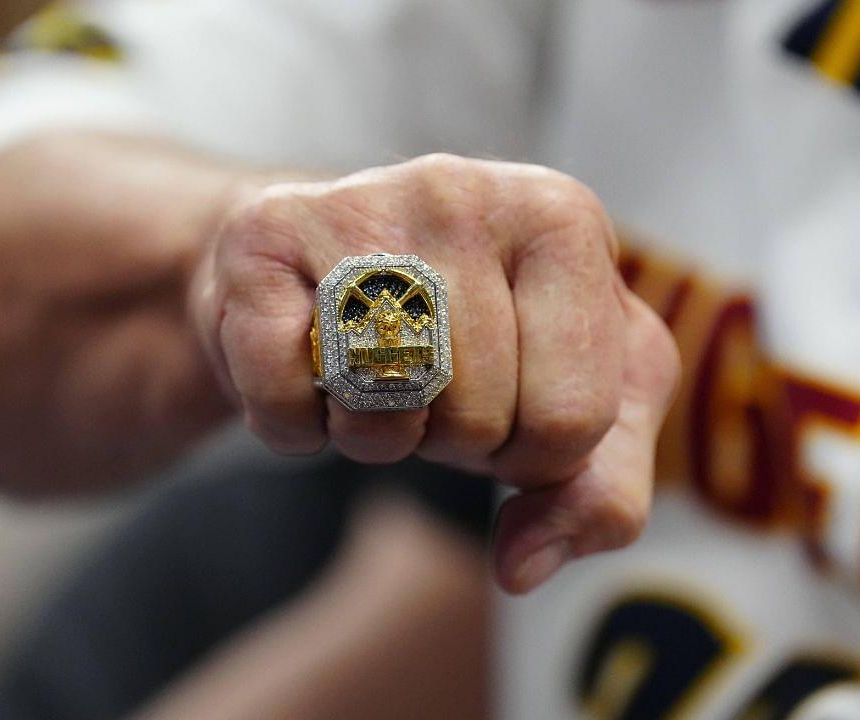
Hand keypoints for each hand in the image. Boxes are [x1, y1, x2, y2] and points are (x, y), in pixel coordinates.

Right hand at [194, 154, 679, 592]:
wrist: (327, 263)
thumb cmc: (473, 334)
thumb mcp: (576, 402)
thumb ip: (599, 493)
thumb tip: (522, 566)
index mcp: (562, 218)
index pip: (571, 419)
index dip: (533, 454)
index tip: (507, 399)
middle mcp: (462, 192)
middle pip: (476, 420)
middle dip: (451, 441)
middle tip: (430, 385)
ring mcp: (356, 203)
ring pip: (381, 410)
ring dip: (374, 439)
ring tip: (375, 377)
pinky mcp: (260, 237)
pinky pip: (284, 403)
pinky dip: (293, 428)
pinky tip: (308, 375)